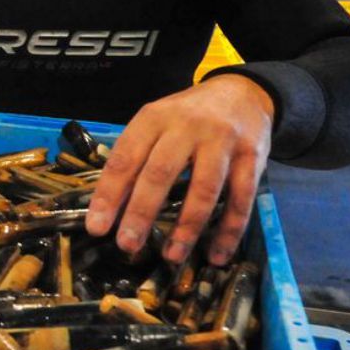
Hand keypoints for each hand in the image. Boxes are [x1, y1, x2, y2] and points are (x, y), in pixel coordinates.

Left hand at [83, 74, 274, 265]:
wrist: (242, 92)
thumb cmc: (188, 116)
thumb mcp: (157, 121)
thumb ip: (137, 154)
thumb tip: (109, 206)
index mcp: (154, 118)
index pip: (125, 158)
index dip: (109, 194)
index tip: (97, 227)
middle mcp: (187, 126)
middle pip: (160, 173)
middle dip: (141, 212)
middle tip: (127, 245)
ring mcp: (222, 141)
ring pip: (204, 189)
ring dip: (187, 228)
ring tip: (171, 257)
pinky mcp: (253, 157)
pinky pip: (240, 199)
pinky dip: (229, 231)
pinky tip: (217, 255)